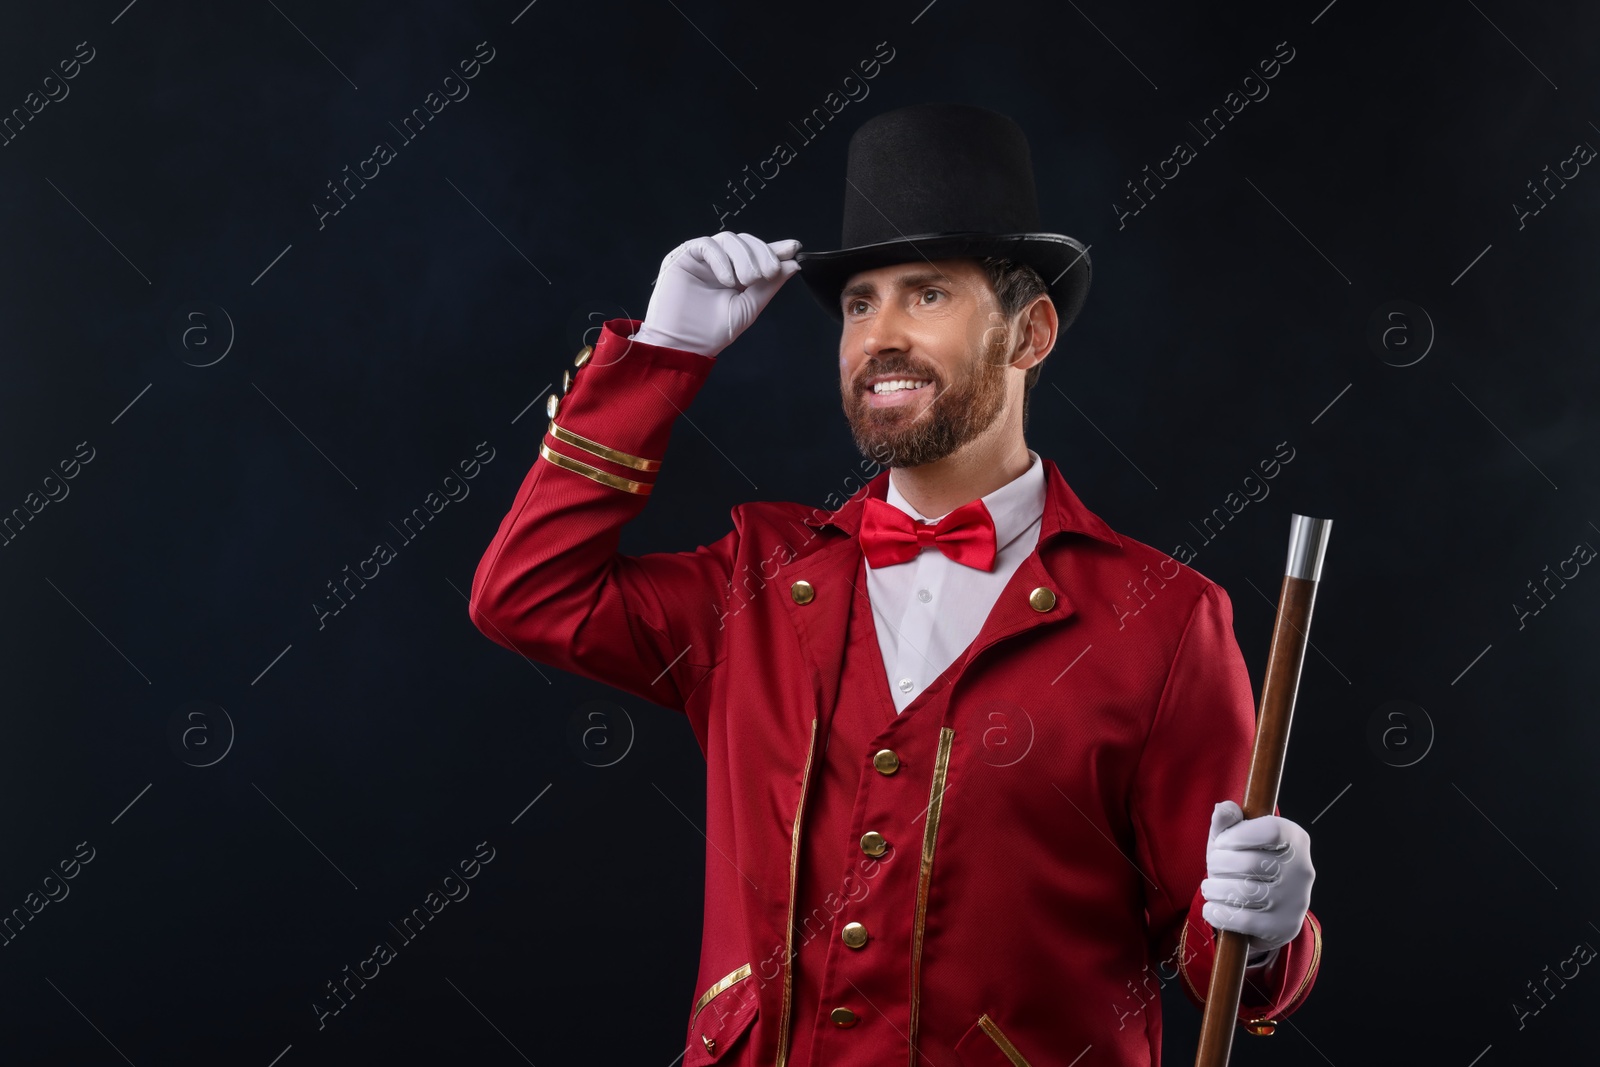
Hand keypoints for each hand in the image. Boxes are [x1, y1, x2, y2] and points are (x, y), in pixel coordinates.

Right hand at [630, 232, 801, 357]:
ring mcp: (702, 259)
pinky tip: (727, 280)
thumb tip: (792, 264)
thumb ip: (769, 286)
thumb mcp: (748, 308)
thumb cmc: (711, 332)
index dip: (775, 249)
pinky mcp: (683, 257)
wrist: (682, 345)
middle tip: (768, 273)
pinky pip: (706, 244)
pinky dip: (721, 259)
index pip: (757, 254)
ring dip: (744, 257)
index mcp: (736, 275)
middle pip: (746, 242)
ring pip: (729, 239)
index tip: (794, 248)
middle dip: (762, 254)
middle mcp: (720, 263)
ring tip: (747, 280)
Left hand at [1201, 800, 1313, 959]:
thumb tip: (1223, 809)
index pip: (1271, 830)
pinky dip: (1219, 914)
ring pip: (1245, 892)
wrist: (1261, 911)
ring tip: (1209, 888)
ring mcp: (1296, 901)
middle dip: (1219, 865)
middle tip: (1212, 869)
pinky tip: (1212, 909)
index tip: (1222, 843)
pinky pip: (1244, 920)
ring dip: (1215, 890)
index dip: (1238, 835)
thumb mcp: (1232, 839)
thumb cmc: (1243, 864)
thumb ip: (1227, 822)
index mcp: (1296, 839)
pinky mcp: (1285, 927)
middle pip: (1251, 863)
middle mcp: (1303, 869)